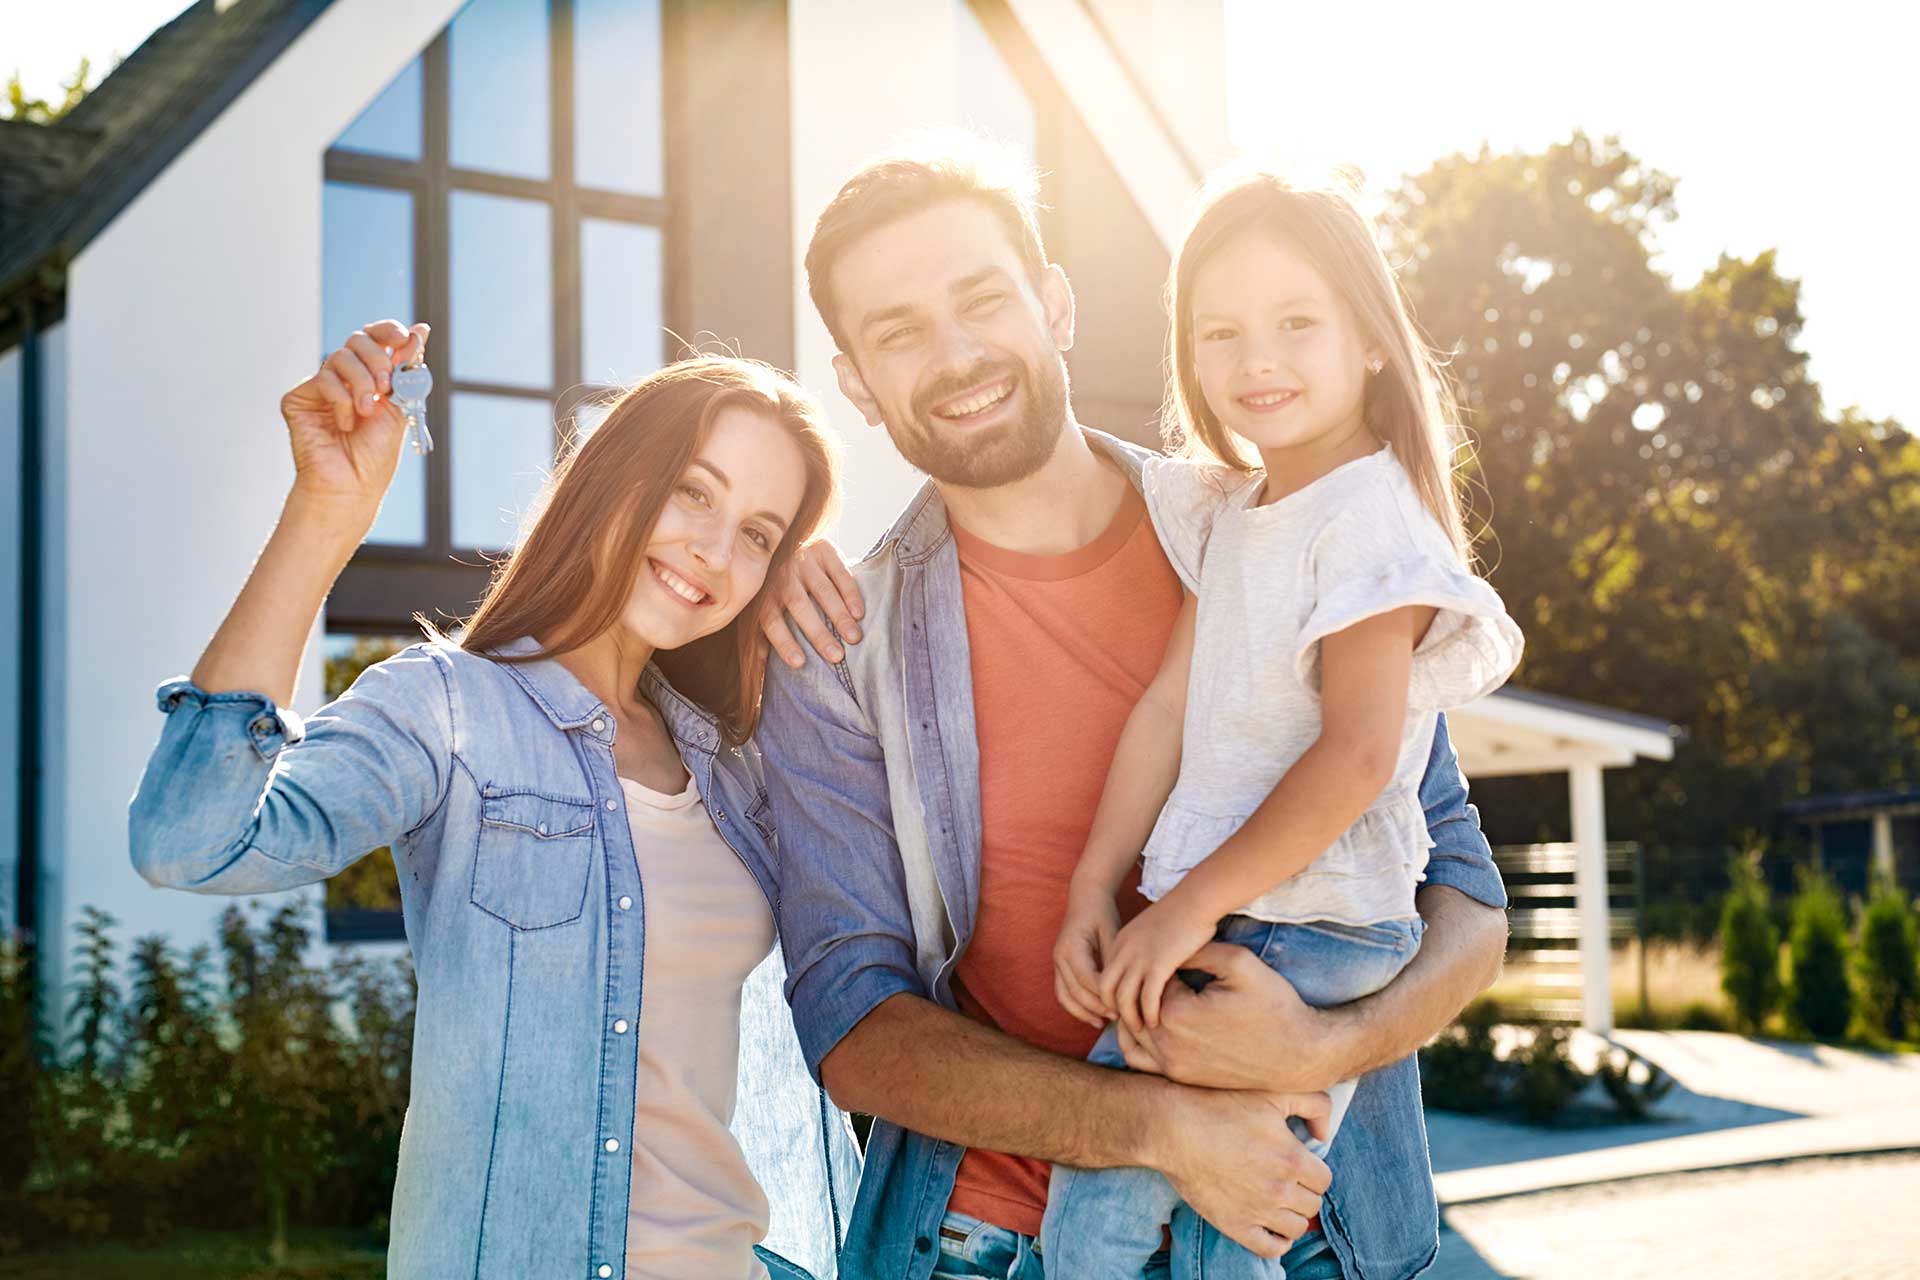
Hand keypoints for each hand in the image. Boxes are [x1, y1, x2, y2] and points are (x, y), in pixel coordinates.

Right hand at [280, 319, 428, 515]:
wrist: (353, 485)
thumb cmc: (376, 454)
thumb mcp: (400, 405)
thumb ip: (407, 368)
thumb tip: (422, 329)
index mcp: (370, 377)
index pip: (375, 338)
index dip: (388, 330)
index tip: (403, 338)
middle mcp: (344, 378)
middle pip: (358, 340)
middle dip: (378, 359)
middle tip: (387, 387)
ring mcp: (319, 387)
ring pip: (340, 356)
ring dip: (362, 383)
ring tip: (367, 411)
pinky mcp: (298, 399)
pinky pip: (323, 379)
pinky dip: (341, 401)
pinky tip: (345, 424)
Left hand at [761, 539, 864, 667]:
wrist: (789, 538)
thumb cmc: (777, 584)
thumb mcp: (762, 602)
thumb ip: (760, 632)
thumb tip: (760, 664)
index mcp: (765, 593)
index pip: (771, 621)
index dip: (784, 643)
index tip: (800, 663)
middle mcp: (782, 575)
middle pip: (799, 606)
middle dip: (818, 633)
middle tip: (836, 656)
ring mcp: (803, 559)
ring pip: (822, 590)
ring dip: (839, 616)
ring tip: (854, 638)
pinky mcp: (823, 548)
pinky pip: (839, 572)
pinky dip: (850, 593)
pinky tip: (859, 613)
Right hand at [1053, 882, 1120, 1028]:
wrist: (1086, 899)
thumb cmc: (1102, 914)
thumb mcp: (1112, 933)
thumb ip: (1114, 960)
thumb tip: (1124, 989)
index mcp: (1071, 946)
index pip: (1087, 979)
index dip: (1104, 995)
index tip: (1124, 1004)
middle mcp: (1059, 956)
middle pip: (1075, 991)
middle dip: (1096, 1007)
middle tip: (1119, 1017)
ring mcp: (1056, 963)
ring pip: (1065, 997)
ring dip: (1084, 1012)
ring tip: (1104, 1023)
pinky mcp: (1059, 967)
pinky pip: (1064, 993)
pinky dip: (1076, 1007)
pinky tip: (1094, 1016)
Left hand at [1099, 900, 1216, 1034]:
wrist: (1196, 898)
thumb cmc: (1182, 914)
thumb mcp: (1152, 930)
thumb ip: (1145, 948)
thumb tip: (1148, 968)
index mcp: (1121, 942)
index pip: (1105, 976)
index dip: (1111, 996)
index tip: (1125, 1009)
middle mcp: (1124, 950)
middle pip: (1106, 989)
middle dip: (1114, 1010)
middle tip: (1128, 1023)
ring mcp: (1139, 957)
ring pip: (1123, 998)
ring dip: (1131, 1018)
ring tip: (1143, 1029)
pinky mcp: (1157, 964)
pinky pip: (1146, 998)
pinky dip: (1149, 1013)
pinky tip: (1157, 1021)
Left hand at [1118, 942, 1344, 1093]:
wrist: (1299, 1054)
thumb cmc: (1273, 1005)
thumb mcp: (1240, 963)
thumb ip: (1197, 950)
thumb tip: (1170, 947)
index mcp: (1176, 1014)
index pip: (1148, 978)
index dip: (1163, 962)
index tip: (1181, 955)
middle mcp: (1167, 1045)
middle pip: (1134, 1006)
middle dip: (1148, 986)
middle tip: (1173, 972)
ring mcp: (1172, 1067)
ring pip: (1131, 1034)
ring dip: (1138, 1013)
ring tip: (1164, 995)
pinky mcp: (1180, 1078)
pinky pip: (1141, 1059)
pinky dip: (1141, 1039)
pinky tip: (1164, 1022)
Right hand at [1153, 1086, 1331, 1258]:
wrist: (1174, 1128)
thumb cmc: (1220, 1106)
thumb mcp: (1272, 1093)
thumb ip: (1313, 1104)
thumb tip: (1325, 1134)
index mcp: (1293, 1160)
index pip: (1324, 1179)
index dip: (1313, 1170)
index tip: (1298, 1163)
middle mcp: (1280, 1190)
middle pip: (1312, 1204)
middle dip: (1303, 1191)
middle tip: (1286, 1179)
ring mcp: (1258, 1211)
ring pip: (1297, 1228)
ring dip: (1293, 1215)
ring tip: (1279, 1199)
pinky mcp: (1235, 1226)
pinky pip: (1271, 1248)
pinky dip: (1278, 1241)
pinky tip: (1271, 1224)